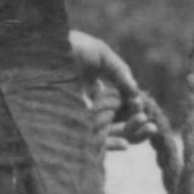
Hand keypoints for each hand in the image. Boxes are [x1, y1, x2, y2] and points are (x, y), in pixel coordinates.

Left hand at [70, 29, 152, 147]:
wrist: (42, 50)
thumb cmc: (68, 47)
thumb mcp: (100, 54)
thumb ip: (120, 71)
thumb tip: (135, 92)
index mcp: (97, 92)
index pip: (121, 107)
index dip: (135, 110)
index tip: (143, 109)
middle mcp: (90, 108)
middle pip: (118, 123)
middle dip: (137, 125)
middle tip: (150, 125)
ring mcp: (81, 119)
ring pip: (110, 133)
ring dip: (130, 134)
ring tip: (146, 129)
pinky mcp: (71, 128)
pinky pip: (92, 142)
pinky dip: (110, 145)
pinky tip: (125, 144)